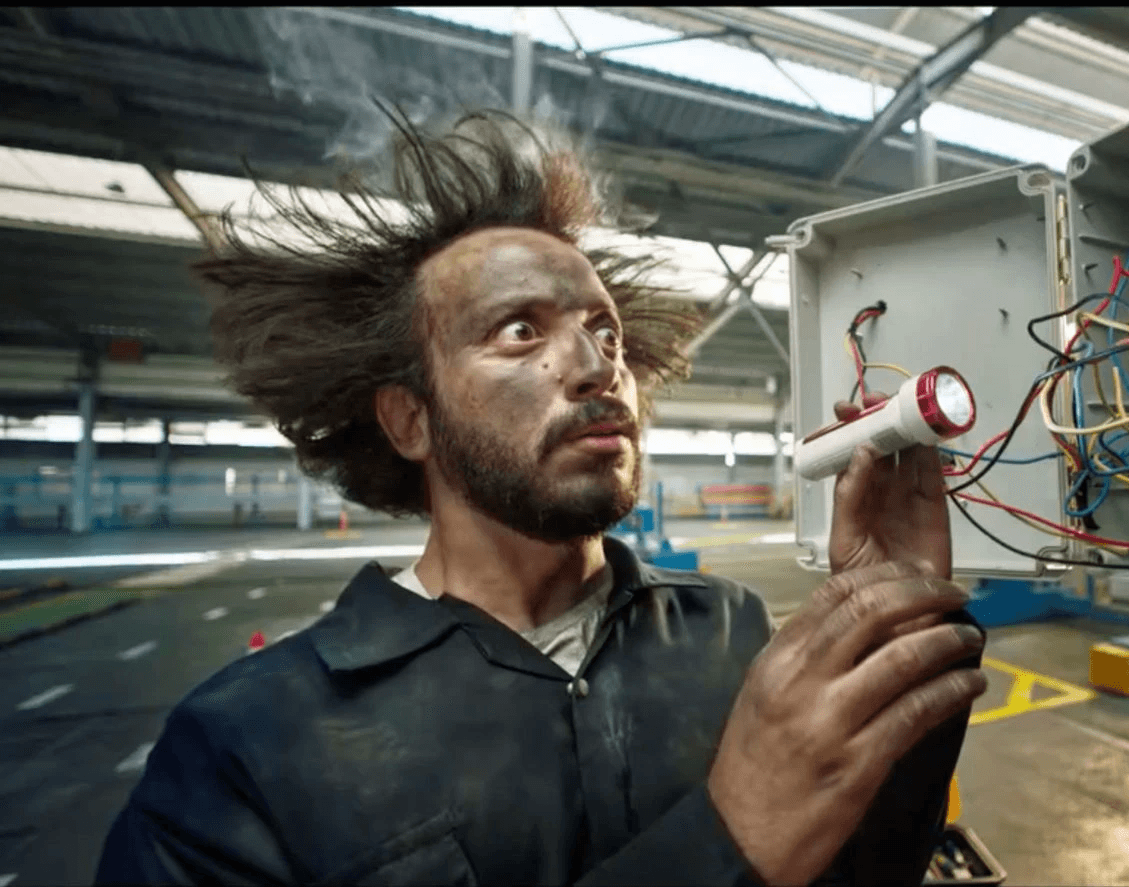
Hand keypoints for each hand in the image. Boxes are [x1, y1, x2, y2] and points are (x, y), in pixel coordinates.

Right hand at [706, 562, 985, 886]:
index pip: (833, 595)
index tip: (913, 573)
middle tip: (952, 594)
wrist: (740, 833)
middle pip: (871, 612)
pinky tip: (968, 685)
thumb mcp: (761, 695)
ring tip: (969, 638)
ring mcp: (831, 721)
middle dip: (922, 594)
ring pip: (902, 658)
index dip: (883, 574)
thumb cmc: (751, 768)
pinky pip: (917, 713)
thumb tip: (855, 630)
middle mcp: (802, 682)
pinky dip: (951, 692)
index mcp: (777, 662)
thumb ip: (802, 660)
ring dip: (947, 642)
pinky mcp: (860, 762)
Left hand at [828, 392, 952, 579]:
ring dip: (905, 427)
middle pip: (881, 443)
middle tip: (874, 401)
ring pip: (908, 451)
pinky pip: (934, 471)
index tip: (844, 410)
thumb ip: (849, 497)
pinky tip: (927, 432)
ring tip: (900, 406)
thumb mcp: (844, 537)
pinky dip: (932, 450)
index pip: (851, 452)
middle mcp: (882, 489)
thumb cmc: (861, 580)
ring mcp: (908, 495)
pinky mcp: (935, 504)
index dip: (848, 429)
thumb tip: (860, 453)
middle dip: (877, 418)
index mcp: (855, 494)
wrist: (898, 615)